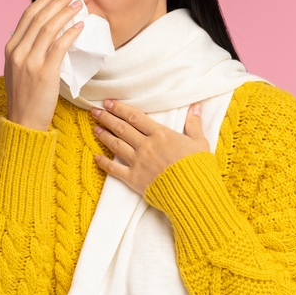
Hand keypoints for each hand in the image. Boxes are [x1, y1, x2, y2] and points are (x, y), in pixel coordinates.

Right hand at [4, 0, 84, 130]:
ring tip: (79, 3)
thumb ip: (25, 51)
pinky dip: (70, 33)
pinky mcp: (44, 73)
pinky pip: (59, 47)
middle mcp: (17, 52)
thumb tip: (40, 34)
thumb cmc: (24, 97)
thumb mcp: (17, 69)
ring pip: (49, 28)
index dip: (43, 1)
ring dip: (65, 12)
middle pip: (39, 18)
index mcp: (10, 49)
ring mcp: (30, 62)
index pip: (27, 17)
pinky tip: (79, 26)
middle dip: (57, 0)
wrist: (23, 121)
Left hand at [90, 98, 209, 195]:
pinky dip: (104, 163)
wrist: (193, 192)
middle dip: (107, 118)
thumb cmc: (198, 167)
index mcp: (160, 134)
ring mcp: (138, 162)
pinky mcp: (134, 178)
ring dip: (104, 135)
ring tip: (95, 128)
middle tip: (95, 111)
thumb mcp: (200, 142)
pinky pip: (114, 169)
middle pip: (122, 128)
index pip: (135, 117)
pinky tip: (96, 158)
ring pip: (116, 145)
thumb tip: (196, 106)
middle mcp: (146, 145)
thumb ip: (194, 123)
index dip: (120, 108)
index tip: (109, 102)